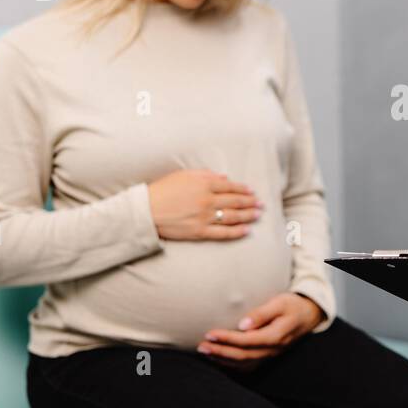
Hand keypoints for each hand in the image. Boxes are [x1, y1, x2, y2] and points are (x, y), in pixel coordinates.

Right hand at [147, 168, 262, 241]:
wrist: (146, 210)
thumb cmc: (163, 190)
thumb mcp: (183, 175)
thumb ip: (205, 174)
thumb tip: (224, 177)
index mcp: (204, 185)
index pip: (231, 186)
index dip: (244, 189)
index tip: (252, 192)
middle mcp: (207, 200)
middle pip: (235, 201)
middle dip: (250, 202)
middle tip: (261, 204)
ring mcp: (204, 217)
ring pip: (232, 216)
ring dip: (247, 216)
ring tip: (257, 215)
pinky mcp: (199, 232)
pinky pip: (222, 233)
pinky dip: (236, 232)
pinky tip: (246, 230)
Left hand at [198, 293, 323, 367]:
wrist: (308, 315)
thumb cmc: (292, 305)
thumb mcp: (280, 302)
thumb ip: (262, 313)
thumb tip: (242, 324)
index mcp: (276, 336)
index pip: (246, 340)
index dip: (227, 339)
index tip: (209, 334)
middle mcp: (273, 350)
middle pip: (242, 355)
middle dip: (220, 352)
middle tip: (201, 346)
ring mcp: (270, 355)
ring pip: (244, 364)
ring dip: (223, 360)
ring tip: (205, 352)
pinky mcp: (267, 356)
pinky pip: (248, 366)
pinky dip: (231, 365)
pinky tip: (219, 360)